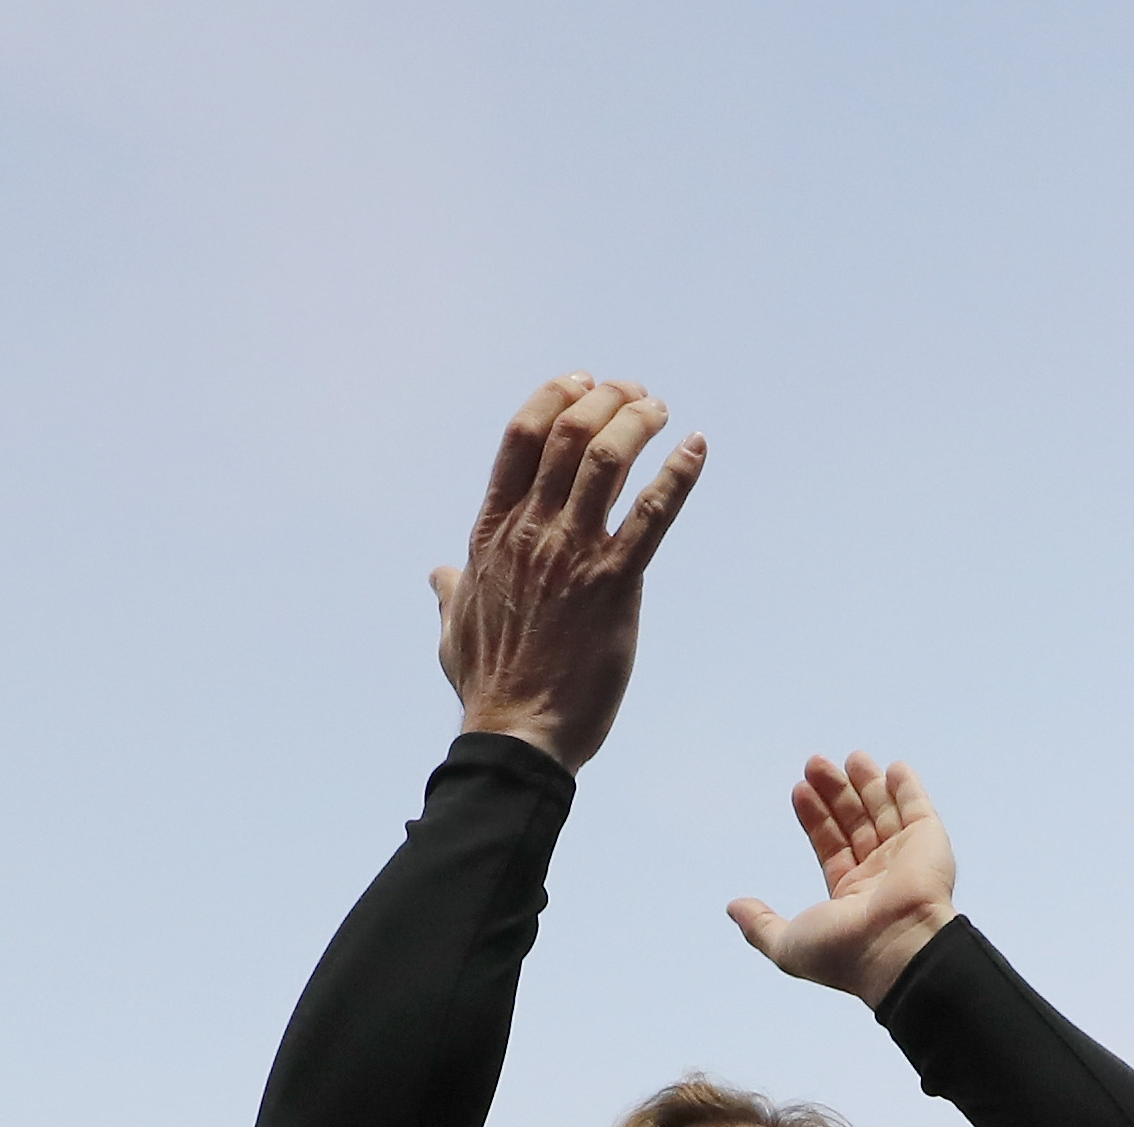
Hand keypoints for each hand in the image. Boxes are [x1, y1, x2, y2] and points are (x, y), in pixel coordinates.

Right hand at [431, 374, 706, 771]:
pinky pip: (652, 514)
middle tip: (632, 393)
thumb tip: (436, 576)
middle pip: (567, 435)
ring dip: (639, 422)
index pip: (518, 440)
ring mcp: (571, 554)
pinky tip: (696, 449)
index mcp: (490, 535)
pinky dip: (678, 474)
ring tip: (660, 410)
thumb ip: (449, 593)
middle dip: (604, 400)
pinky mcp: (613, 585)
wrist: (517, 736)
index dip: (551, 399)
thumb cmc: (489, 687)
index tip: (579, 383)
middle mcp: (529, 533)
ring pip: (606, 460)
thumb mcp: (454, 630)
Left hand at [730, 752, 957, 1007]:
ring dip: (869, 784)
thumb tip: (734, 908)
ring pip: (885, 814)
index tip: (799, 789)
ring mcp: (907, 859)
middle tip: (815, 763)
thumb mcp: (787, 944)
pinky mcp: (930, 843)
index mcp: (851, 899)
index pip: (831, 847)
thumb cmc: (844, 950)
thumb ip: (760, 925)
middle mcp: (881, 878)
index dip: (816, 818)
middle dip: (836, 793)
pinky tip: (895, 768)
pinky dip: (908, 788)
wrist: (897, 948)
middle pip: (856, 824)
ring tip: (851, 757)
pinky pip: (919, 809)